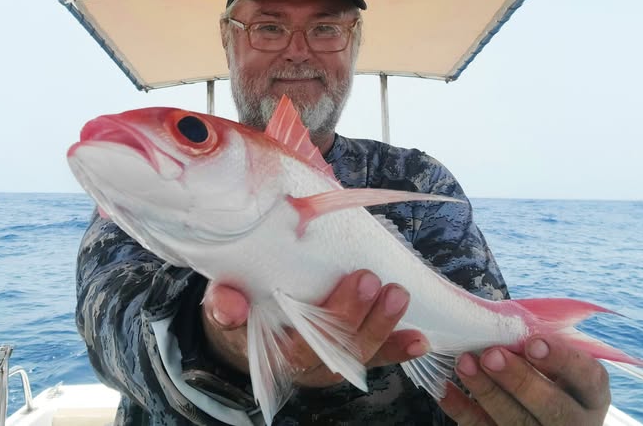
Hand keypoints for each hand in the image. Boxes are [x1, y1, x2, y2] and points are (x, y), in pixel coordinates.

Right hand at [201, 269, 429, 387]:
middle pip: (329, 348)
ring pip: (355, 354)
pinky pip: (375, 358)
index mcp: (269, 348)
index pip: (292, 343)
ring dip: (380, 327)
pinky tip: (420, 340)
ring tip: (397, 295)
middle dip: (351, 316)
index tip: (330, 292)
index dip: (312, 323)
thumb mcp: (223, 301)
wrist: (247, 327)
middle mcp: (301, 362)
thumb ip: (224, 303)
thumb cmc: (241, 303)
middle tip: (367, 279)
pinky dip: (398, 350)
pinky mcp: (348, 357)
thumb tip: (229, 304)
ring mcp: (327, 362)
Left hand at [439, 335, 611, 425]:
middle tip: (491, 355)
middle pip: (554, 408)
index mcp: (591, 395)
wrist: (541, 417)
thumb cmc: (545, 374)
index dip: (562, 360)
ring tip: (464, 363)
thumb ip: (538, 346)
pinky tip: (445, 389)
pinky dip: (462, 410)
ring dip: (487, 392)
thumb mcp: (555, 363)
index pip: (589, 378)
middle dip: (520, 380)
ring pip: (517, 423)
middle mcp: (575, 421)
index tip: (533, 342)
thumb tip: (501, 320)